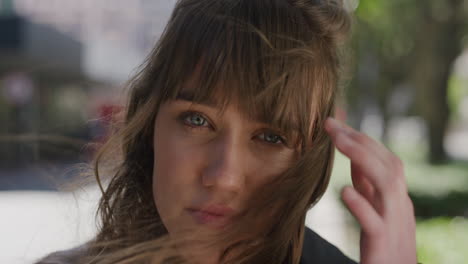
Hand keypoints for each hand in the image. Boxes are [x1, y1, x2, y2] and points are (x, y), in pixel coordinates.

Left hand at [324, 117, 416, 263]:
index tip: (335, 123)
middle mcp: (398, 205)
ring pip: (387, 185)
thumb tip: (354, 157)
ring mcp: (393, 223)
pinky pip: (375, 223)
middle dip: (359, 141)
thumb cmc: (384, 242)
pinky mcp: (383, 244)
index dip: (360, 139)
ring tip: (337, 141)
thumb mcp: (376, 207)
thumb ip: (367, 184)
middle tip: (331, 125)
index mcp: (395, 196)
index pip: (383, 159)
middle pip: (388, 165)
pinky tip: (344, 191)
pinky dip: (361, 204)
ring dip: (362, 159)